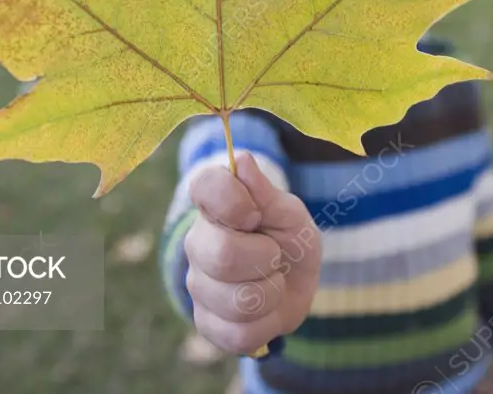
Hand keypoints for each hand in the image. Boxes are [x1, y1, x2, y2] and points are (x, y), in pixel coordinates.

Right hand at [184, 151, 320, 354]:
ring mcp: (198, 284)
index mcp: (214, 204)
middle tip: (274, 255)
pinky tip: (265, 309)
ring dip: (270, 293)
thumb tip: (241, 160)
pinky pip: (237, 333)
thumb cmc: (289, 239)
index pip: (205, 186)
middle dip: (265, 259)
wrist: (295, 283)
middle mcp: (198, 242)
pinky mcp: (205, 322)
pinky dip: (266, 324)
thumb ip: (266, 193)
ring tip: (271, 282)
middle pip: (222, 255)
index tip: (256, 215)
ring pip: (235, 301)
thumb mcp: (289, 214)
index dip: (235, 201)